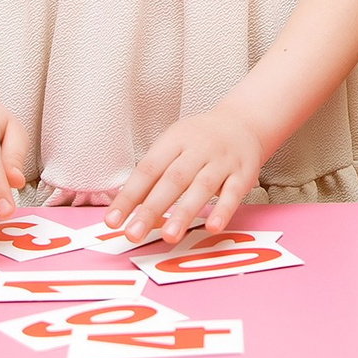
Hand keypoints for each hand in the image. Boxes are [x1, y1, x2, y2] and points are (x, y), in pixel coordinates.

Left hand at [105, 107, 264, 243]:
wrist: (243, 122)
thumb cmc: (201, 139)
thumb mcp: (174, 145)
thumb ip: (155, 176)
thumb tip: (129, 209)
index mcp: (175, 140)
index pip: (148, 169)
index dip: (129, 196)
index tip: (113, 220)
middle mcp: (198, 149)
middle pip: (172, 180)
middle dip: (151, 209)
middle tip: (134, 233)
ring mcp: (221, 161)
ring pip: (201, 187)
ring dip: (184, 213)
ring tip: (169, 235)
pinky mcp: (242, 174)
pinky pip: (233, 194)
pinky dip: (223, 211)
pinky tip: (212, 227)